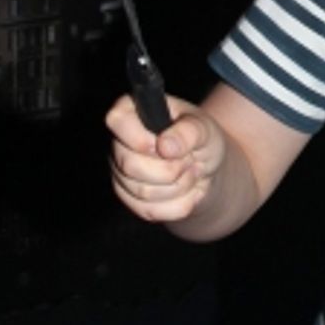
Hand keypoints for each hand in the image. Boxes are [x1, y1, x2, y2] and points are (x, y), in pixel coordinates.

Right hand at [106, 92, 226, 223]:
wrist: (207, 170)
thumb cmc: (201, 140)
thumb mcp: (205, 128)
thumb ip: (189, 131)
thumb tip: (166, 145)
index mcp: (132, 113)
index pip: (116, 121)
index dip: (142, 138)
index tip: (166, 145)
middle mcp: (119, 144)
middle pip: (131, 165)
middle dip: (170, 168)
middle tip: (188, 160)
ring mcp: (121, 174)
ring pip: (142, 192)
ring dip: (179, 186)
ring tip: (189, 173)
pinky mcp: (130, 200)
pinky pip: (150, 211)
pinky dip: (178, 205)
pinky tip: (186, 192)